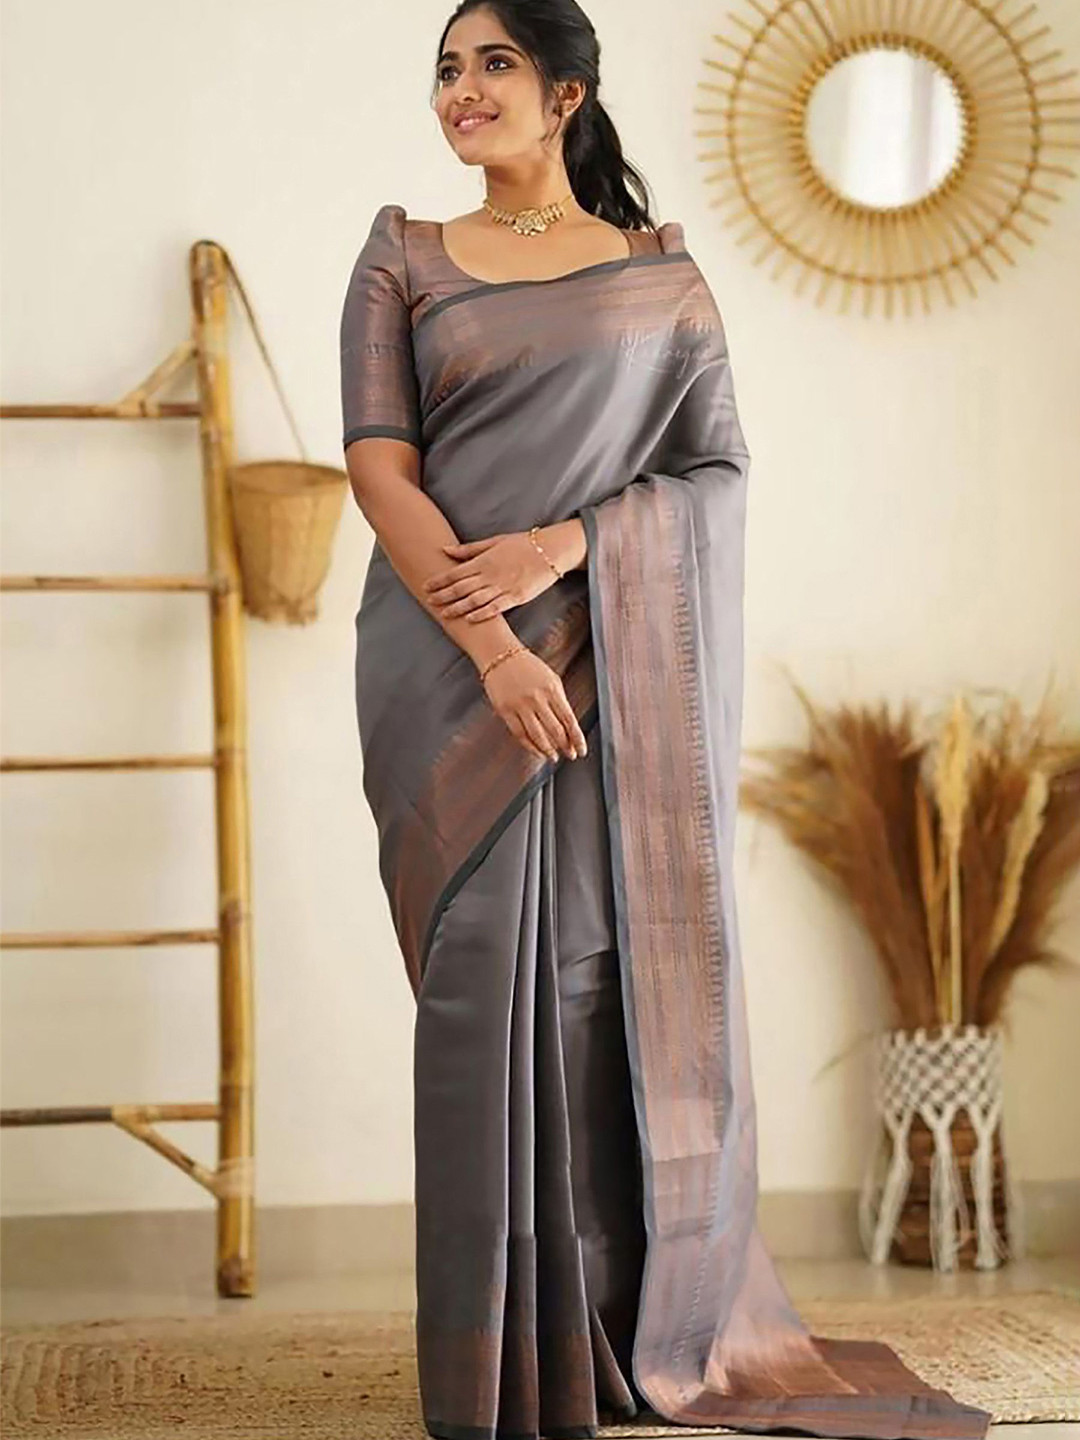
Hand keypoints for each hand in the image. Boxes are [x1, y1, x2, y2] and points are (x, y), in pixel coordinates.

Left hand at [422, 529, 561, 621]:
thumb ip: (469, 550)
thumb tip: (445, 549)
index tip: (426, 586)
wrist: (551, 551)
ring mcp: (504, 587)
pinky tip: (469, 619)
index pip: (456, 572)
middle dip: (443, 595)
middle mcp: (491, 574)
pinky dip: (482, 614)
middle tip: (428, 601)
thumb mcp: (494, 542)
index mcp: (484, 560)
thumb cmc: (522, 544)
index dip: (439, 580)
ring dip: (458, 607)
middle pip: (462, 587)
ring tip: (444, 613)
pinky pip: (496, 608)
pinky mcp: (517, 597)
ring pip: (475, 600)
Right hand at [482, 648, 587, 762]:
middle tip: (570, 755)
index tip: (582, 750)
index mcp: (552, 690)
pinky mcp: (505, 710)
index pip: (569, 720)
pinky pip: (519, 734)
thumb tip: (567, 726)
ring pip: (537, 736)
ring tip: (553, 757)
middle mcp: (537, 699)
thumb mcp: (551, 679)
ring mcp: (520, 705)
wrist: (500, 655)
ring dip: (548, 750)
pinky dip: (530, 746)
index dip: (577, 738)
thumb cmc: (527, 666)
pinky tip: (536, 751)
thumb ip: (559, 701)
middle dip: (565, 746)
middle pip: (555, 730)